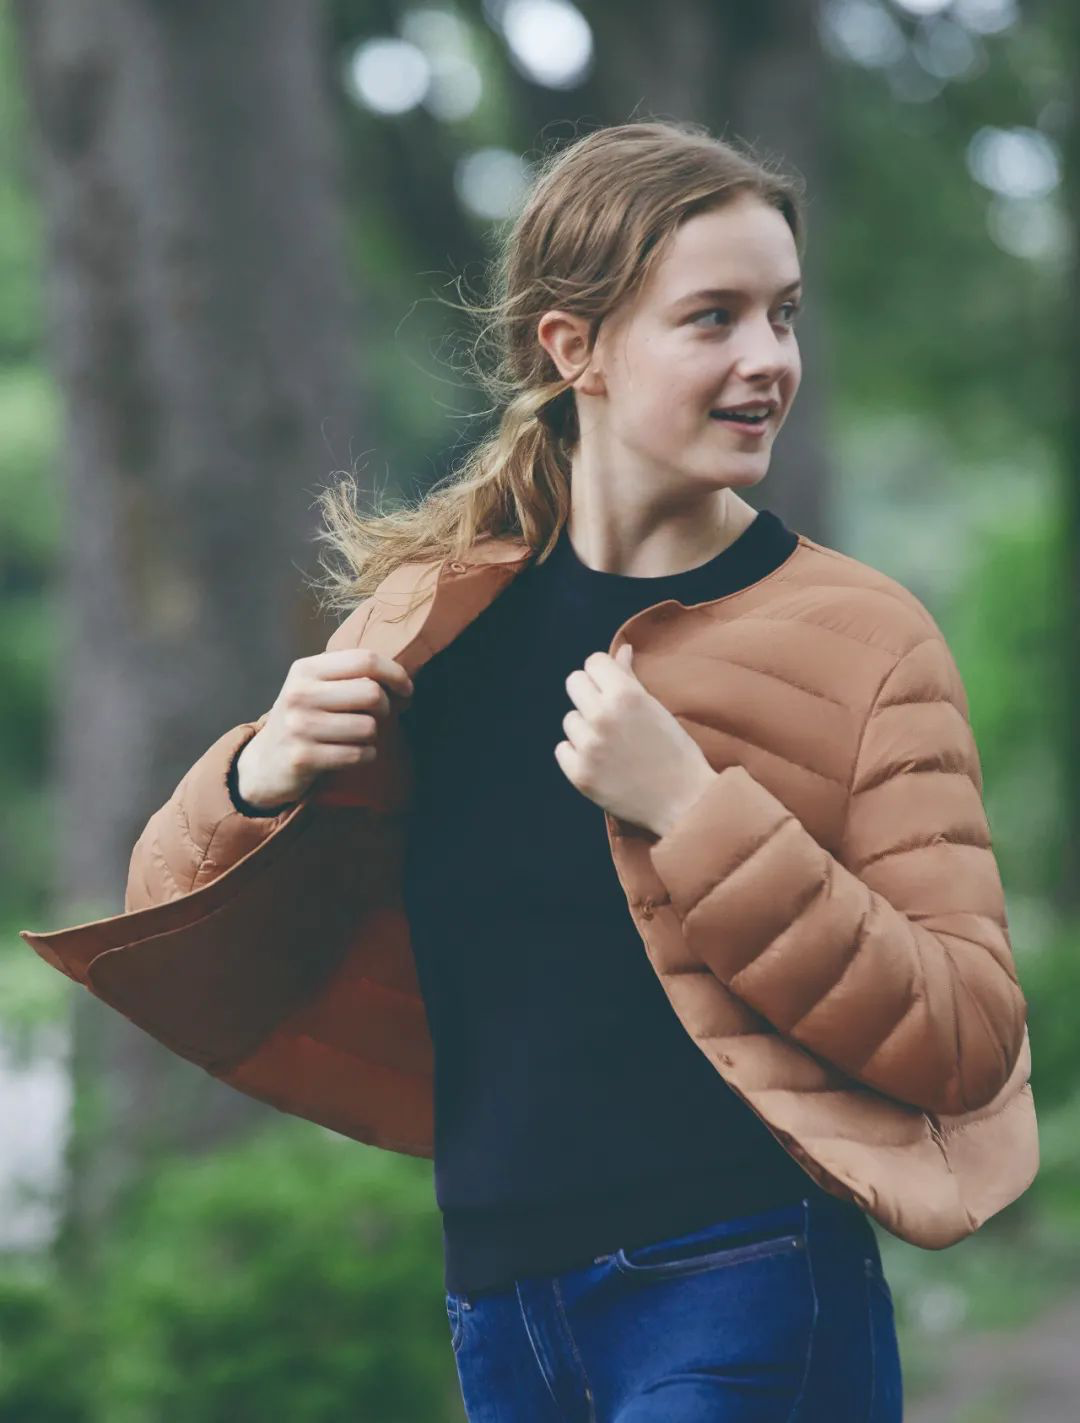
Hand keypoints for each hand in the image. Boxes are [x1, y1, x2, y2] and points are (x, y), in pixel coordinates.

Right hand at [235, 648, 413, 808]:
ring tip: (357, 736)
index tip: (406, 689)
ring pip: (369, 727)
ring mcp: (299, 726)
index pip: (365, 660)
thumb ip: (350, 675)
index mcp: (305, 669)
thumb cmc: (303, 719)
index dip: (395, 673)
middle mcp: (300, 694)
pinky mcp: (304, 757)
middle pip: (372, 693)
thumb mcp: (315, 687)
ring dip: (373, 736)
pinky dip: (365, 755)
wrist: (265, 763)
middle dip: (386, 707)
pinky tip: (351, 753)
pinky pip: (359, 754)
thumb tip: (402, 679)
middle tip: (380, 716)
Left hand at [554, 643, 719, 837]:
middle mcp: (602, 716)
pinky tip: (601, 762)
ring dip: (585, 727)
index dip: (604, 673)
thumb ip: (632, 678)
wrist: (684, 803)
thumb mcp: (657, 709)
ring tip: (611, 744)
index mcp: (625, 695)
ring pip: (569, 719)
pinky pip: (563, 749)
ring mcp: (588, 746)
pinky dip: (577, 754)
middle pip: (573, 682)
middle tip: (607, 712)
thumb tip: (620, 650)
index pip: (593, 662)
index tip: (613, 687)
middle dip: (589, 693)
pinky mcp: (579, 773)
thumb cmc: (676, 753)